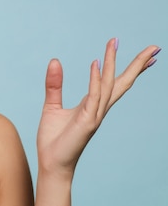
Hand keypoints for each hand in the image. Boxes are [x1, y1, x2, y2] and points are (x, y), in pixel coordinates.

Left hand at [36, 38, 160, 177]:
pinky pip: (93, 96)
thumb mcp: (52, 105)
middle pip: (123, 82)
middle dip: (138, 65)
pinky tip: (96, 63)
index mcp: (93, 104)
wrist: (51, 162)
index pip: (116, 83)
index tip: (147, 55)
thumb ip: (55, 84)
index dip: (130, 69)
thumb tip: (55, 60)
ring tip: (114, 43)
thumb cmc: (54, 138)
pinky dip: (96, 79)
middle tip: (154, 48)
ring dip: (113, 63)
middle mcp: (99, 108)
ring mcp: (95, 114)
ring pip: (109, 85)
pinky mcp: (86, 121)